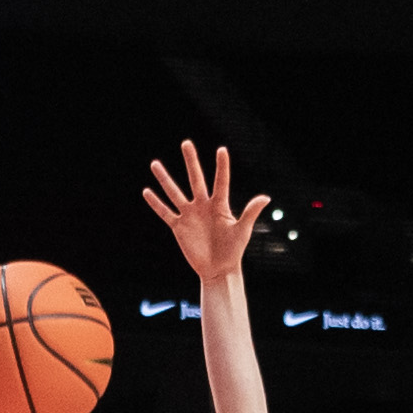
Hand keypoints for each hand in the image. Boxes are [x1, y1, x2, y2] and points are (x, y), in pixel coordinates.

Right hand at [142, 139, 268, 281]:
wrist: (218, 269)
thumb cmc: (233, 250)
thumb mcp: (242, 230)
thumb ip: (250, 212)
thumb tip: (265, 197)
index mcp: (220, 205)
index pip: (221, 181)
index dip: (222, 166)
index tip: (221, 150)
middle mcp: (203, 206)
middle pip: (195, 179)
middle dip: (191, 161)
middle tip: (186, 143)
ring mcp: (190, 215)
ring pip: (175, 192)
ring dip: (165, 179)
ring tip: (155, 164)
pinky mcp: (179, 227)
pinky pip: (165, 213)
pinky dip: (156, 204)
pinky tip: (147, 192)